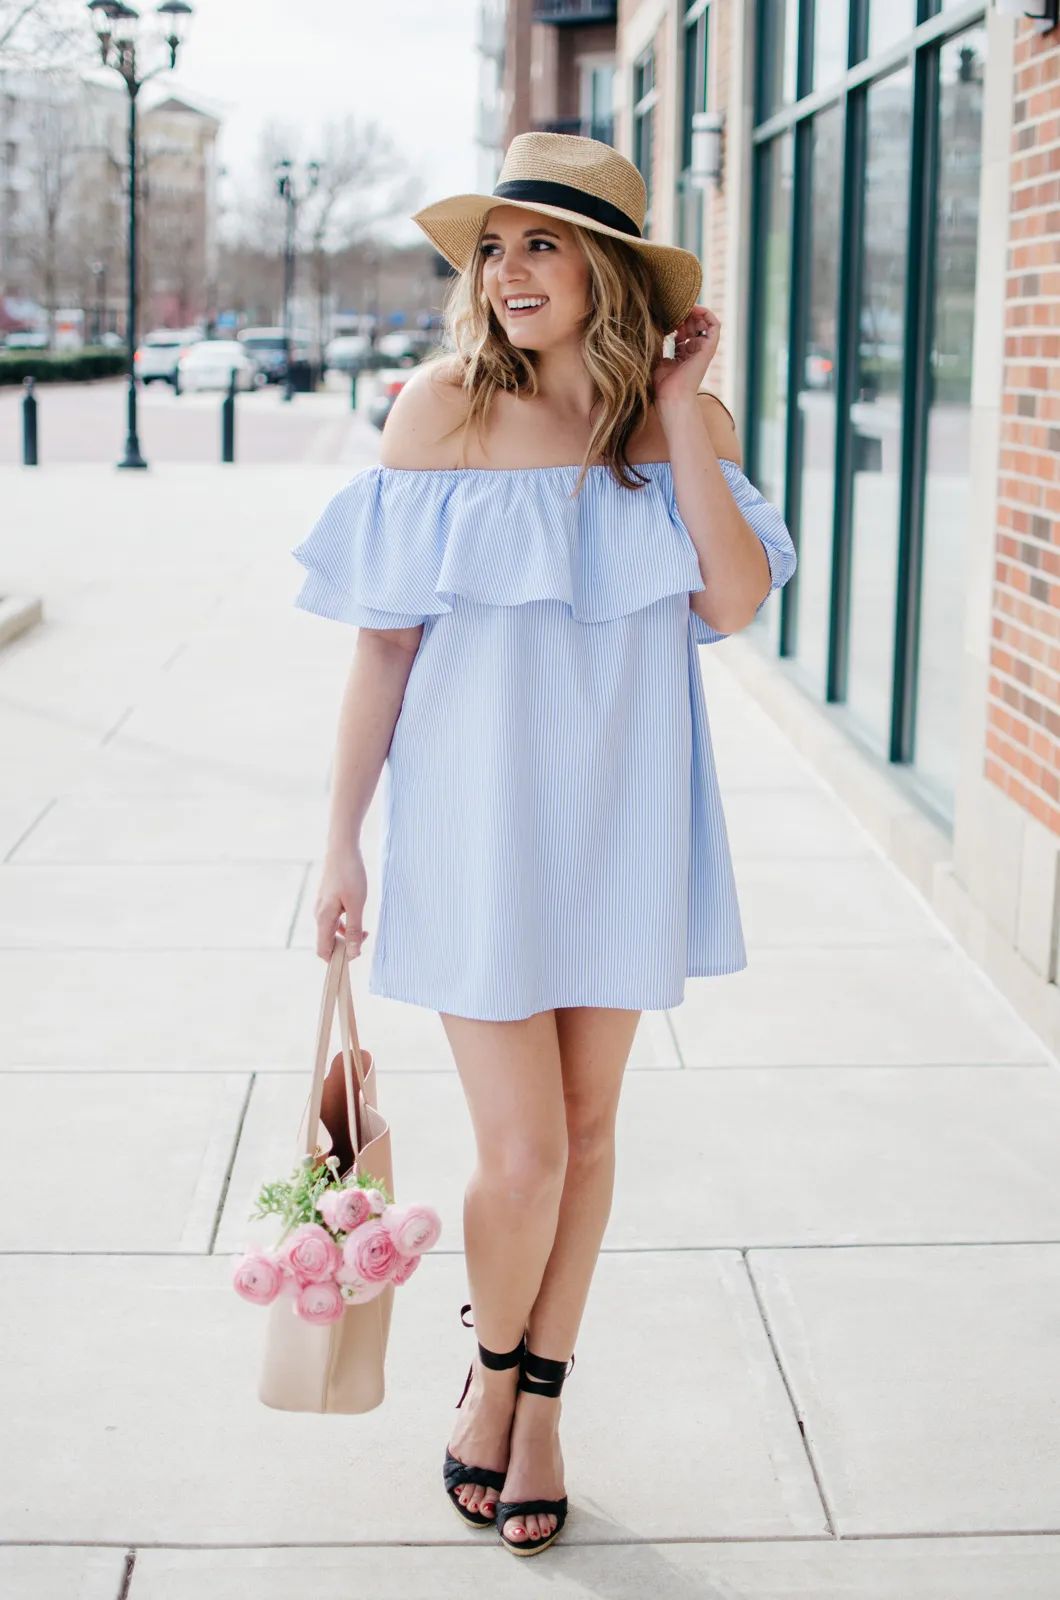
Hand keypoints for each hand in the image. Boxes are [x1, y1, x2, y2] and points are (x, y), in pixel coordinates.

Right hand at [315, 844, 369, 961]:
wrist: (342, 849)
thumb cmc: (350, 875)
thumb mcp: (356, 905)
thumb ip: (354, 930)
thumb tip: (353, 953)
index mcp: (323, 918)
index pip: (323, 951)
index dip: (337, 959)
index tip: (356, 954)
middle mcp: (319, 915)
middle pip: (327, 943)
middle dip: (345, 947)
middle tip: (365, 938)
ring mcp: (322, 907)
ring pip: (331, 932)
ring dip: (346, 936)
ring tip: (365, 930)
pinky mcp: (327, 901)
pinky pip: (333, 921)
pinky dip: (344, 925)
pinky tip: (357, 919)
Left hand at [652, 304, 720, 408]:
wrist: (672, 396)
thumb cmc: (663, 385)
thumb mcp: (659, 359)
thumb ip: (660, 344)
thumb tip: (655, 328)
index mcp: (683, 355)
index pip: (682, 332)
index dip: (673, 322)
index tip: (663, 317)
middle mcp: (694, 351)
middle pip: (692, 325)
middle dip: (682, 316)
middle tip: (671, 312)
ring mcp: (702, 349)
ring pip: (703, 323)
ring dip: (693, 313)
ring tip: (681, 310)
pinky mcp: (709, 348)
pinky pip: (715, 325)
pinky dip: (707, 314)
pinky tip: (694, 308)